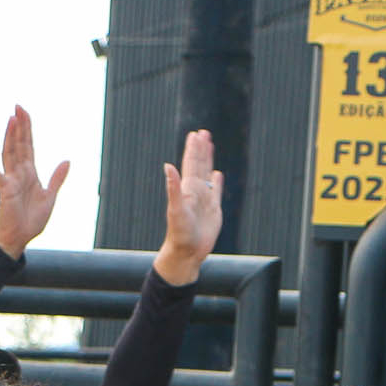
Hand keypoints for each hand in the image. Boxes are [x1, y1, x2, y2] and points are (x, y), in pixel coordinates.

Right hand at [0, 106, 69, 258]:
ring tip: (11, 120)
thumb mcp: (50, 196)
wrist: (20, 237)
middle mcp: (19, 173)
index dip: (27, 128)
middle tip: (17, 107)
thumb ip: (57, 178)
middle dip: (19, 126)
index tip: (24, 112)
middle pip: (19, 144)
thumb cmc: (32, 219)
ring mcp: (10, 180)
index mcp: (30, 172)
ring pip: (9, 154)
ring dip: (10, 137)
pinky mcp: (4, 191)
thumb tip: (67, 160)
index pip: (28, 145)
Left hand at [154, 129, 225, 285]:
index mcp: (187, 188)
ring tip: (210, 146)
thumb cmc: (179, 233)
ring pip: (207, 174)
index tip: (195, 134)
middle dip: (201, 149)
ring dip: (208, 160)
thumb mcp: (176, 209)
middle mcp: (195, 191)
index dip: (193, 149)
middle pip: (199, 165)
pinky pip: (216, 191)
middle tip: (203, 133)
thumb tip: (168, 166)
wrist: (187, 252)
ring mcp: (205, 199)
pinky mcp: (213, 210)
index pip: (190, 163)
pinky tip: (217, 174)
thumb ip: (173, 187)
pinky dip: (217, 181)